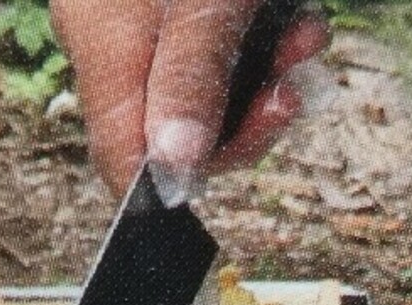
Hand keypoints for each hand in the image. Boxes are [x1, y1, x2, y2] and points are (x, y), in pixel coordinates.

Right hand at [50, 0, 329, 198]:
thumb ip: (190, 80)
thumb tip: (175, 169)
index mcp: (107, 50)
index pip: (123, 158)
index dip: (175, 179)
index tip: (241, 151)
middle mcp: (117, 44)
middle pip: (169, 131)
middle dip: (242, 122)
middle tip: (291, 93)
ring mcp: (146, 22)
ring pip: (200, 93)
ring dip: (262, 83)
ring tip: (304, 46)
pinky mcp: (179, 6)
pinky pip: (215, 50)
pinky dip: (260, 47)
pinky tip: (295, 27)